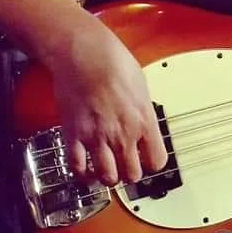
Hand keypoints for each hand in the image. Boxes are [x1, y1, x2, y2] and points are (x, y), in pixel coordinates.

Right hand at [51, 16, 167, 185]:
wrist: (84, 54)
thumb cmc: (113, 62)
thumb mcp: (141, 86)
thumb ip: (143, 111)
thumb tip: (144, 123)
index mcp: (144, 121)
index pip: (157, 161)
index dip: (152, 163)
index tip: (146, 160)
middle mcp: (123, 134)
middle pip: (132, 175)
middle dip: (129, 173)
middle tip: (124, 166)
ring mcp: (98, 137)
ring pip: (107, 178)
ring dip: (107, 176)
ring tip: (106, 169)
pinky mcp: (74, 135)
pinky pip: (79, 167)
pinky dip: (83, 173)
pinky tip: (86, 168)